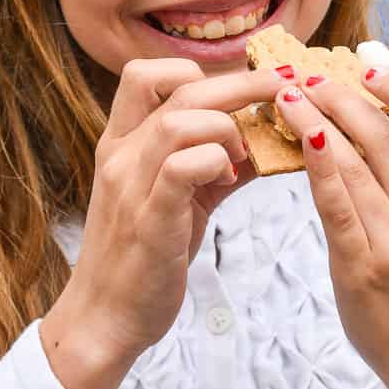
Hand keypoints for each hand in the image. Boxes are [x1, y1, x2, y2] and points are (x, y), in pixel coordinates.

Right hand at [41, 58, 285, 388]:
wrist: (104, 319)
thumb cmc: (144, 257)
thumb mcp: (177, 199)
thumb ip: (212, 164)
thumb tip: (263, 137)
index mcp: (122, 143)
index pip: (145, 74)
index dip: (197, 69)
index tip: (242, 84)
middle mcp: (121, 155)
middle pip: (180, 88)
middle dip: (241, 82)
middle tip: (284, 85)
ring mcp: (131, 185)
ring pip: (181, 119)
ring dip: (228, 126)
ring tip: (247, 151)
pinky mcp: (149, 219)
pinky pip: (183, 166)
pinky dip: (216, 161)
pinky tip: (231, 179)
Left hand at [272, 69, 388, 388]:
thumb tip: (377, 121)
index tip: (369, 65)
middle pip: (387, 136)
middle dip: (345, 96)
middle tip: (311, 73)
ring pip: (355, 162)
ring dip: (318, 118)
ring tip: (289, 94)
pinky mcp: (362, 267)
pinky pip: (336, 205)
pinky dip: (317, 165)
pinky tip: (297, 137)